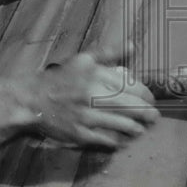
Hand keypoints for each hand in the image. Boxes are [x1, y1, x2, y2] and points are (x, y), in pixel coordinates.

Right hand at [25, 52, 158, 149]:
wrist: (33, 99)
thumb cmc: (60, 78)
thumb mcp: (83, 59)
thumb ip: (109, 53)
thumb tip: (133, 46)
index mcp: (96, 75)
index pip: (131, 86)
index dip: (145, 95)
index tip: (150, 99)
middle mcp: (93, 95)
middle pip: (130, 107)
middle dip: (146, 113)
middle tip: (154, 116)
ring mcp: (87, 117)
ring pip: (121, 125)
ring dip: (135, 128)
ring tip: (141, 129)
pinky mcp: (80, 134)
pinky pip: (106, 139)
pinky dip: (117, 140)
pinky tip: (123, 140)